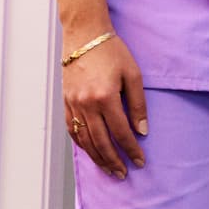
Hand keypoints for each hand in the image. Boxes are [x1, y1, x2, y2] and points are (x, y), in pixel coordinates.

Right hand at [61, 32, 147, 178]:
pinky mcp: (65, 102)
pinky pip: (72, 130)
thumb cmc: (111, 50)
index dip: (131, 149)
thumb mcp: (133, 74)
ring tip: (109, 169)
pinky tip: (91, 152)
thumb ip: (138, 104)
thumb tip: (142, 130)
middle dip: (114, 161)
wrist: (84, 35)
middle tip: (124, 173)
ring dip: (98, 157)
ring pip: (85, 140)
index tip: (140, 160)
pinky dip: (82, 144)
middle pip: (101, 142)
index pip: (121, 132)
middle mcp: (86, 104)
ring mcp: (73, 104)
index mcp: (105, 97)